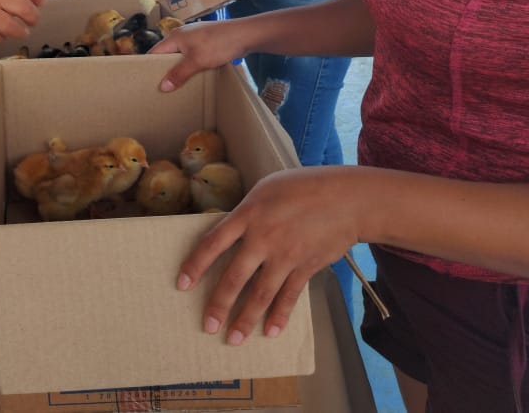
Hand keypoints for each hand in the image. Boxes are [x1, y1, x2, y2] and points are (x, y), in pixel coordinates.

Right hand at [152, 20, 248, 91]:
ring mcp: (194, 37)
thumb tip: (163, 86)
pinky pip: (191, 55)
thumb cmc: (218, 44)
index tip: (147, 81)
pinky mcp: (205, 41)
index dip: (149, 66)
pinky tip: (194, 76)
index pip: (154, 52)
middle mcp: (182, 35)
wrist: (244, 35)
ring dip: (179, 68)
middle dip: (165, 69)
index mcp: (175, 37)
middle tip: (162, 87)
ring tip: (177, 85)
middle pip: (167, 54)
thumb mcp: (197, 61)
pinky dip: (190, 65)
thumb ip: (179, 74)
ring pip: (180, 55)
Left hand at [177, 167, 362, 344]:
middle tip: (207, 326)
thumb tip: (229, 231)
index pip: (213, 243)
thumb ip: (245, 213)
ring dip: (246, 319)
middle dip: (218, 304)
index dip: (195, 265)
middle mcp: (262, 238)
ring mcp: (285, 256)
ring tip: (233, 339)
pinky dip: (279, 316)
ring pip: (260, 294)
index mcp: (247, 215)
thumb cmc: (302, 187)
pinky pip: (289, 296)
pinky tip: (270, 332)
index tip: (182, 284)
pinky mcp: (305, 267)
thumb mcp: (264, 190)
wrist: (346, 199)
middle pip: (234, 277)